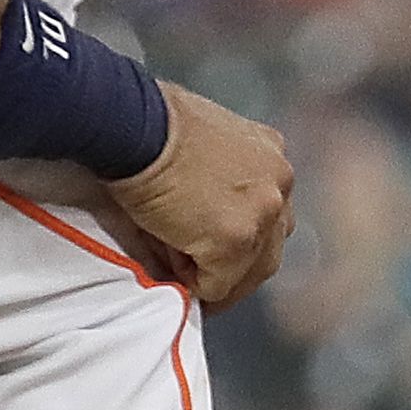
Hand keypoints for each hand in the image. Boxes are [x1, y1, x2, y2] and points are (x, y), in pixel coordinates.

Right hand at [106, 81, 291, 309]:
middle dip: (235, 264)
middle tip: (198, 271)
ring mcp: (261, 214)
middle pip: (269, 245)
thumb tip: (198, 219)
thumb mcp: (202, 140)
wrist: (132, 124)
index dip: (235, 234)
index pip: (267, 212)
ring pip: (250, 271)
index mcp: (269, 156)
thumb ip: (217, 178)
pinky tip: (171, 268)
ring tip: (182, 273)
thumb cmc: (151, 124)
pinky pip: (218, 285)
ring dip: (216, 276)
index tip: (207, 244)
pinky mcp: (234, 241)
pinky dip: (195, 285)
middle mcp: (278, 183)